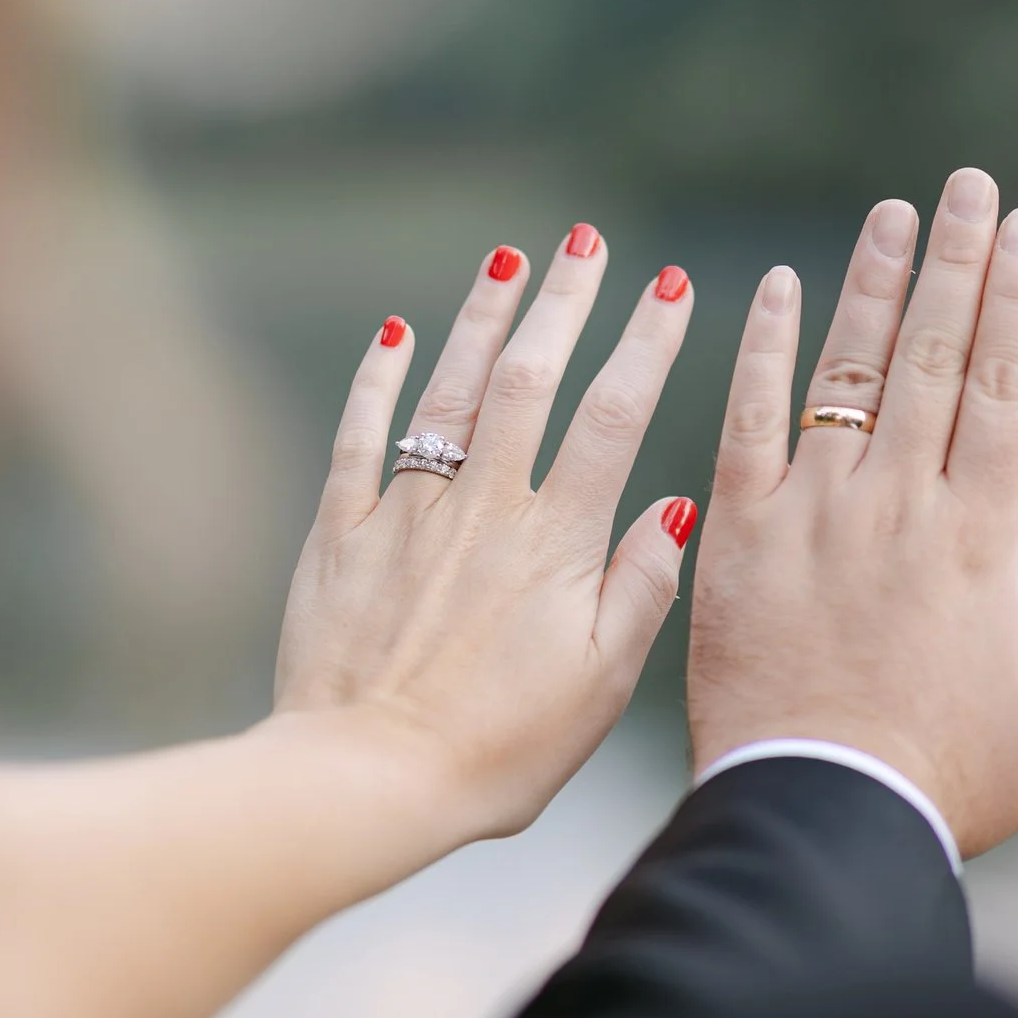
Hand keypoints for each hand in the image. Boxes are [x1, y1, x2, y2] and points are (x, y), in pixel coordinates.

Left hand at [276, 229, 699, 840]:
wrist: (368, 778)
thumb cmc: (499, 751)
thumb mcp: (601, 685)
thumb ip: (642, 588)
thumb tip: (678, 505)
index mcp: (557, 543)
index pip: (613, 417)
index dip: (647, 344)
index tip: (673, 285)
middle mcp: (484, 508)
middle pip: (531, 379)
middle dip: (565, 301)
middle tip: (587, 240)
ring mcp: (406, 514)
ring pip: (449, 391)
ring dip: (482, 319)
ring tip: (510, 261)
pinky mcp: (340, 536)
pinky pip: (361, 437)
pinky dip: (377, 379)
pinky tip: (394, 332)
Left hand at [688, 170, 1017, 859]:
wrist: (820, 819)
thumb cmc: (953, 780)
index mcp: (982, 538)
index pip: (1008, 388)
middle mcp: (900, 506)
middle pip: (936, 358)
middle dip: (958, 263)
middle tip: (970, 183)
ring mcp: (814, 515)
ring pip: (847, 374)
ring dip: (872, 286)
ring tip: (894, 215)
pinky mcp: (741, 537)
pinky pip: (748, 422)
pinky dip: (761, 351)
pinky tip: (774, 288)